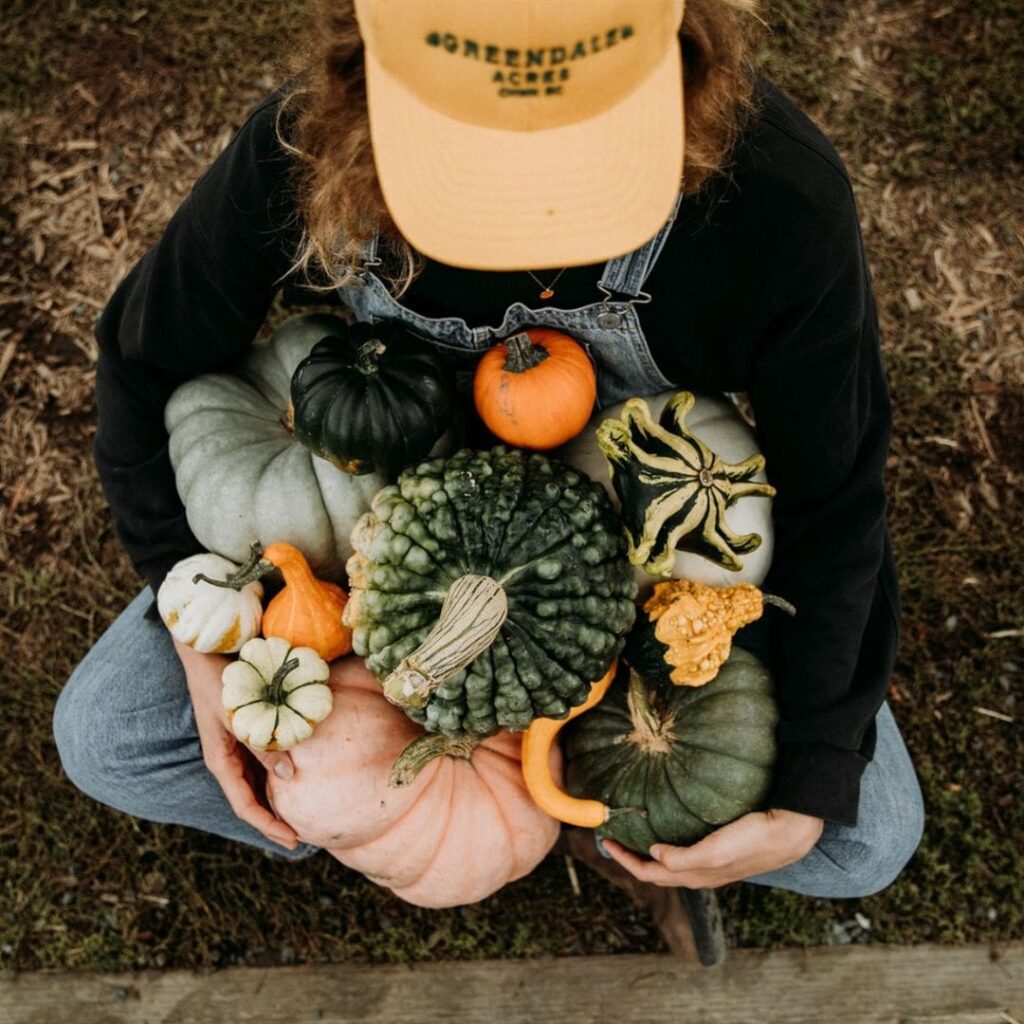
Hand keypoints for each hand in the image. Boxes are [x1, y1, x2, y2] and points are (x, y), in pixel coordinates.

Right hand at [174, 638, 298, 850]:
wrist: (207, 653)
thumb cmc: (220, 683)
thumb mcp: (240, 716)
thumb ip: (262, 744)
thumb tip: (289, 776)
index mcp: (220, 762)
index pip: (245, 806)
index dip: (268, 826)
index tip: (294, 840)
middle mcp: (228, 760)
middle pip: (253, 800)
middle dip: (276, 820)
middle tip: (307, 835)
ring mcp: (237, 748)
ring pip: (260, 783)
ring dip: (279, 800)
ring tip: (305, 814)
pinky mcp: (247, 733)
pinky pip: (265, 761)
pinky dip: (280, 773)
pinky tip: (299, 778)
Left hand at [601, 809, 823, 887]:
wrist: (789, 831)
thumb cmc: (752, 840)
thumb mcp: (715, 851)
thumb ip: (684, 859)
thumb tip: (653, 856)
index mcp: (695, 874)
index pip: (649, 873)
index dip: (625, 860)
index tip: (606, 841)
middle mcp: (700, 871)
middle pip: (656, 870)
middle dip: (632, 857)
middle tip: (613, 837)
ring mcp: (710, 862)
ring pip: (670, 862)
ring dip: (648, 852)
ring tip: (634, 834)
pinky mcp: (720, 849)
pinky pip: (685, 851)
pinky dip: (668, 844)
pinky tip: (667, 828)